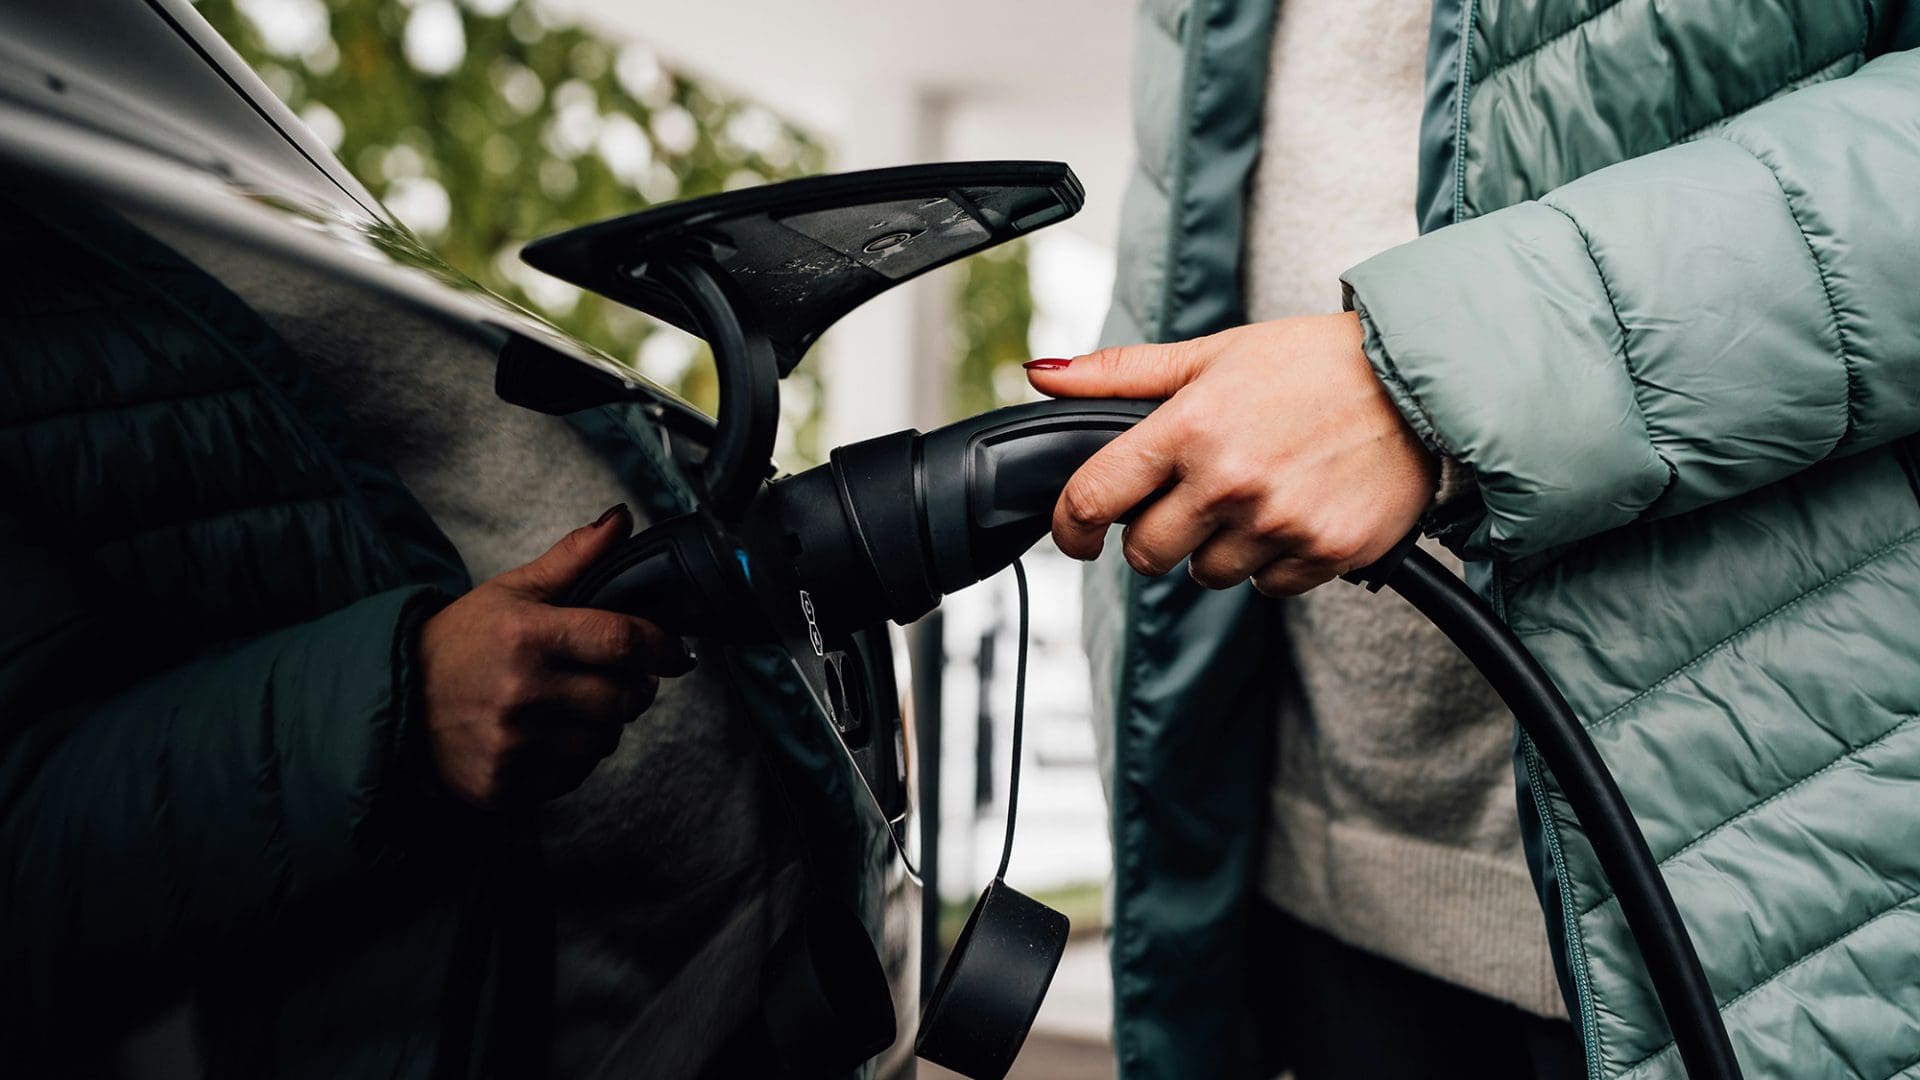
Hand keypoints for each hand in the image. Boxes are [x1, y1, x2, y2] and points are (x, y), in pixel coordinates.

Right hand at [416, 505, 694, 808]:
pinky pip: (574, 773)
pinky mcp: (505, 785)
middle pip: (623, 698)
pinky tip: (546, 734)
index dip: (662, 647)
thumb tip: (622, 517)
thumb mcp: (511, 590)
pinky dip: (574, 756)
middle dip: (633, 687)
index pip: (622, 640)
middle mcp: (521, 692)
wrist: (395, 699)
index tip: (676, 653)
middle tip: (618, 678)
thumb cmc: (461, 641)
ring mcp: (512, 744)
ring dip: (603, 723)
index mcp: (527, 636)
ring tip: (574, 704)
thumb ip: (572, 557)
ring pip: (604, 739)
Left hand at [1025, 312, 1437, 595]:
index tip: (1074, 536)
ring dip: (1217, 549)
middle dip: (1154, 535)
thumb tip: (1041, 375)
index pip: (1095, 497)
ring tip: (1255, 498)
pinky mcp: (1325, 552)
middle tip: (1188, 502)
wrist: (1422, 380)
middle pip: (1146, 552)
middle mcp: (1229, 479)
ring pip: (1207, 575)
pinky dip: (1273, 563)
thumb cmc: (1313, 362)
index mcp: (1191, 426)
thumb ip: (1121, 372)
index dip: (1069, 526)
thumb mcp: (1213, 352)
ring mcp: (1279, 522)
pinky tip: (1294, 515)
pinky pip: (1268, 588)